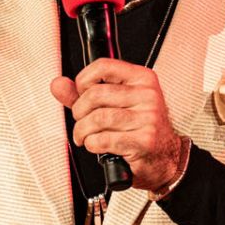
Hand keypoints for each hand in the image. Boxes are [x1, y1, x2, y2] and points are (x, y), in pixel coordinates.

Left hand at [52, 59, 187, 192]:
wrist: (165, 158)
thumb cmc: (140, 129)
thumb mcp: (115, 104)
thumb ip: (84, 94)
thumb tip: (58, 84)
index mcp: (142, 79)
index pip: (103, 66)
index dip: (83, 80)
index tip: (80, 93)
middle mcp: (147, 95)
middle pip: (95, 95)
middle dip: (79, 111)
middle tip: (81, 121)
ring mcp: (148, 118)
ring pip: (97, 119)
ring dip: (82, 131)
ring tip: (85, 136)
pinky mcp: (143, 141)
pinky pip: (103, 139)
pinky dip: (92, 144)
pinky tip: (97, 145)